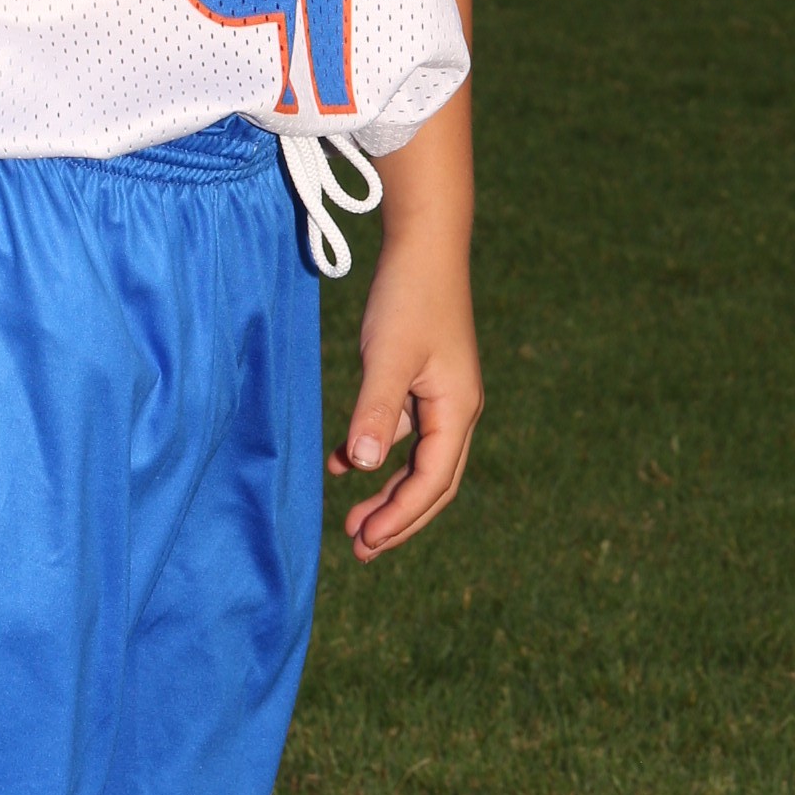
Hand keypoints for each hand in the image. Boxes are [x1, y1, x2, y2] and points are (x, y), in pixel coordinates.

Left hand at [325, 178, 481, 563]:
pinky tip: (338, 462)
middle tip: (360, 550)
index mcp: (456, 409)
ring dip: (386, 492)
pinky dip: (375, 451)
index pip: (432, 481)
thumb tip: (360, 467)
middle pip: (432, 482)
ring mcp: (440, 395)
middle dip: (398, 519)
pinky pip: (401, 432)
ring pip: (417, 461)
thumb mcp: (387, 355)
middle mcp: (455, 409)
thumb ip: (374, 411)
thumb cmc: (409, 295)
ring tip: (352, 523)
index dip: (400, 516)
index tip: (365, 541)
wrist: (424, 244)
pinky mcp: (421, 379)